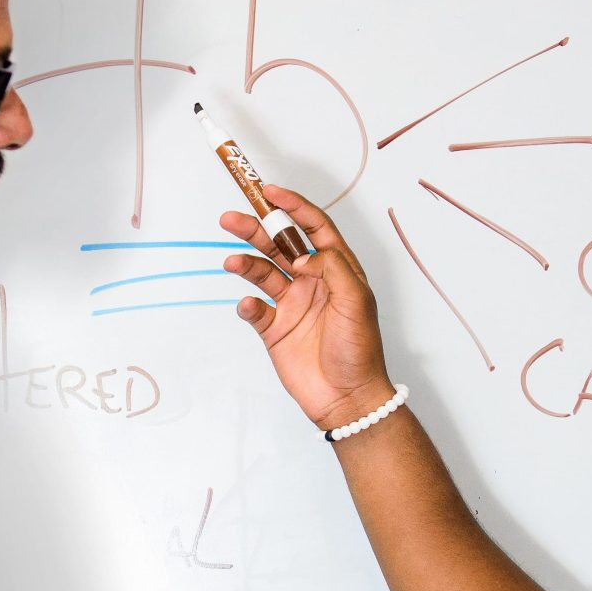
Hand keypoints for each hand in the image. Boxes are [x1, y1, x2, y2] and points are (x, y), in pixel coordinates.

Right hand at [221, 186, 397, 433]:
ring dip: (247, 262)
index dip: (293, 207)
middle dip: (256, 228)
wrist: (347, 398)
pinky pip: (255, 309)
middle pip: (280, 245)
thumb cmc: (360, 350)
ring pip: (263, 272)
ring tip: (232, 261)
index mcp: (336, 269)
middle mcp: (312, 282)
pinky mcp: (275, 329)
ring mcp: (292, 305)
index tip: (269, 192)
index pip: (313, 228)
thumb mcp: (357, 301)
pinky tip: (249, 306)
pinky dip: (247, 304)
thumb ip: (333, 268)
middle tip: (231, 218)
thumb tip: (305, 254)